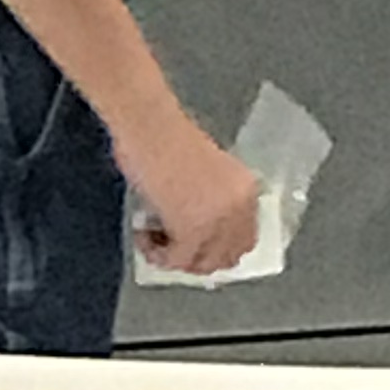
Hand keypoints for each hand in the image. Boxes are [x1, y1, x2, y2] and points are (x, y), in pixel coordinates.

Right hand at [121, 116, 261, 276]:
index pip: (244, 240)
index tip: (194, 249)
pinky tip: (143, 236)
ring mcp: (220, 221)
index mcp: (246, 191)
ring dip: (174, 258)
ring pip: (201, 263)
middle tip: (171, 249)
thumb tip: (194, 237)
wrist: (150, 126)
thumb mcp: (202, 175)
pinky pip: (177, 260)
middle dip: (197, 259)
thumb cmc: (165, 139)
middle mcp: (240, 208)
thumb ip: (209, 205)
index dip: (216, 250)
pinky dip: (156, 255)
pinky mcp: (194, 230)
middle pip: (226, 257)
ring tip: (152, 239)